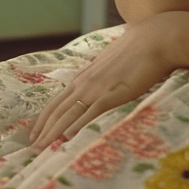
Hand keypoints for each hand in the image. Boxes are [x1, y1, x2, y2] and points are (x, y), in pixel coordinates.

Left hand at [29, 15, 175, 150]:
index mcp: (84, 76)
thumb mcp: (112, 63)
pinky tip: (69, 136)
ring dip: (53, 132)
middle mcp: (85, 83)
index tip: (34, 134)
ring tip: (42, 148)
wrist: (156, 39)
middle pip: (57, 110)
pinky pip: (92, 112)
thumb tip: (100, 85)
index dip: (43, 119)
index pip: (57, 101)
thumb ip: (102, 76)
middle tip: (31, 149)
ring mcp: (98, 88)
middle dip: (42, 131)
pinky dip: (79, 125)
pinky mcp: (114, 93)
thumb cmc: (138, 48)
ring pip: (68, 113)